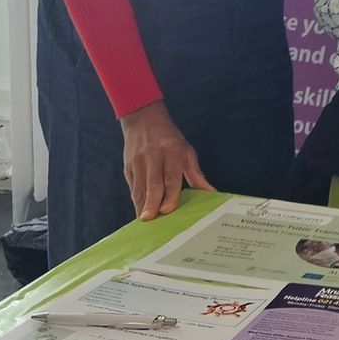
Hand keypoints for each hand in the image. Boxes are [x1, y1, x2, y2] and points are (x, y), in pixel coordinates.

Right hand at [120, 101, 210, 218]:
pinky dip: (136, 199)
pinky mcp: (128, 166)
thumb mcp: (186, 151)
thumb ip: (196, 174)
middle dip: (151, 202)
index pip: (170, 177)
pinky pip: (132, 186)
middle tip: (150, 219)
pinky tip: (140, 210)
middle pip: (152, 183)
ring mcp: (138, 161)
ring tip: (144, 220)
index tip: (167, 210)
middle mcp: (153, 156)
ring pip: (139, 186)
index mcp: (171, 152)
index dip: (169, 195)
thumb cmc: (169, 138)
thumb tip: (210, 192)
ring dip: (141, 205)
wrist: (143, 119)